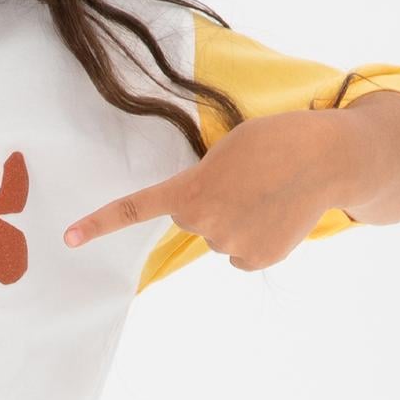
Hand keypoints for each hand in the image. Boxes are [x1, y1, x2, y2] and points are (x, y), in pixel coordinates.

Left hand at [61, 111, 360, 272]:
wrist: (330, 158)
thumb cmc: (277, 140)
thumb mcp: (228, 148)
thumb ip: (204, 180)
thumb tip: (207, 212)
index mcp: (191, 191)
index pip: (138, 208)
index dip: (100, 223)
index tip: (69, 239)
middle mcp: (204, 224)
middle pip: (194, 219)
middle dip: (214, 203)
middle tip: (249, 179)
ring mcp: (230, 247)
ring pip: (220, 238)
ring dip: (238, 220)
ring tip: (270, 194)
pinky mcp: (257, 259)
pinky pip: (242, 253)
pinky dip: (257, 238)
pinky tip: (279, 215)